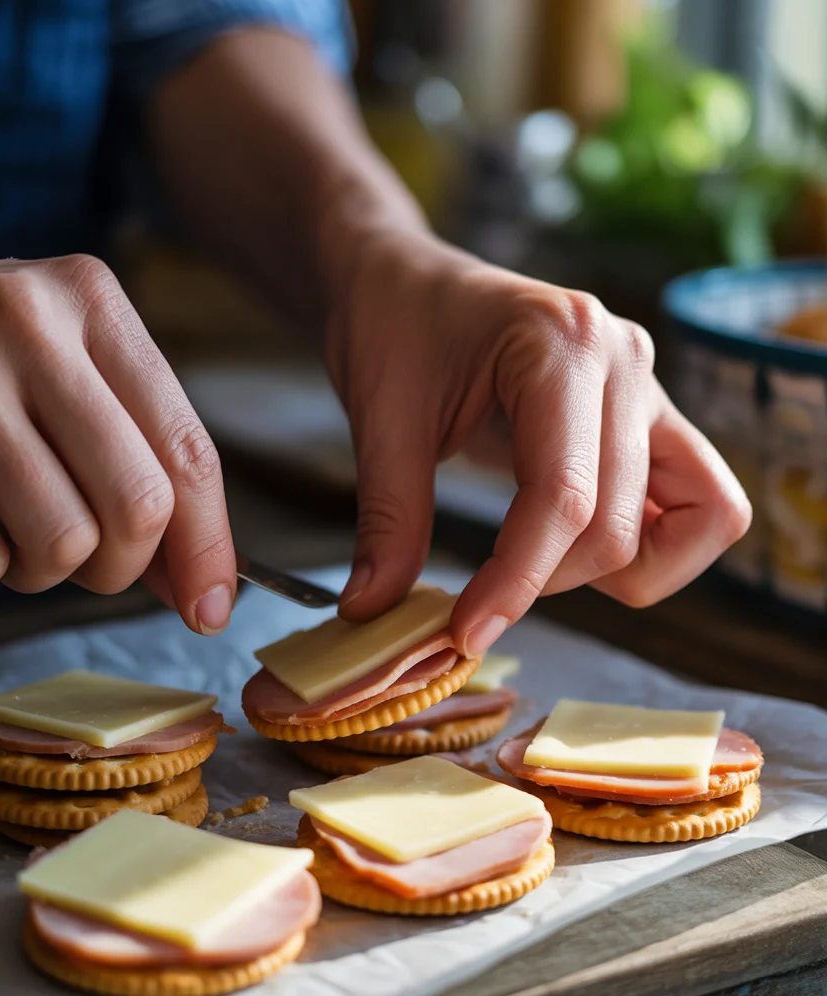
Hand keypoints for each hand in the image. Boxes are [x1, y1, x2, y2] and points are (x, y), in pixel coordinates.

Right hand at [0, 256, 234, 631]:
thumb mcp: (72, 372)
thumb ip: (144, 461)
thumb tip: (203, 591)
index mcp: (89, 300)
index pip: (186, 449)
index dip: (208, 546)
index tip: (210, 607)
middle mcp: (24, 324)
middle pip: (137, 504)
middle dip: (125, 564)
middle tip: (95, 559)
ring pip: (60, 543)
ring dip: (49, 569)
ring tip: (18, 524)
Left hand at [328, 232, 750, 654]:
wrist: (404, 281)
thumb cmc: (392, 330)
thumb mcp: (380, 420)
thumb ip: (389, 520)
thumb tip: (373, 612)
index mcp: (561, 345)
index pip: (564, 498)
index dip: (514, 582)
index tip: (464, 632)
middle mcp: (625, 361)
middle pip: (620, 524)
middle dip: (548, 581)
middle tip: (479, 593)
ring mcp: (650, 385)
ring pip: (696, 518)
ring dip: (620, 569)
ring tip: (538, 563)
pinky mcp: (652, 415)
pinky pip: (704, 502)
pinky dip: (655, 544)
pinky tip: (578, 545)